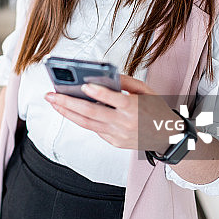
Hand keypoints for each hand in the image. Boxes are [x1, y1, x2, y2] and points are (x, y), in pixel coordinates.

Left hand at [44, 74, 176, 151]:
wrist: (166, 137)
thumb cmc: (155, 110)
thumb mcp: (146, 91)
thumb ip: (126, 82)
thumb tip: (104, 76)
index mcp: (135, 108)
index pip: (115, 100)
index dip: (99, 93)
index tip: (84, 85)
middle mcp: (124, 123)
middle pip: (92, 113)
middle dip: (68, 103)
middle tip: (51, 95)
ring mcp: (117, 135)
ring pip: (87, 123)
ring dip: (67, 112)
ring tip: (53, 102)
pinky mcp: (113, 142)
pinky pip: (94, 129)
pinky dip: (79, 118)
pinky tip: (68, 110)